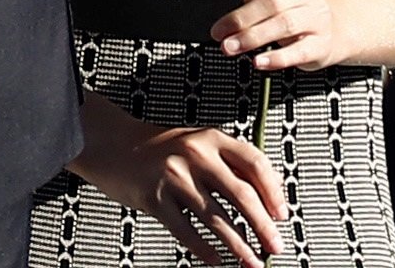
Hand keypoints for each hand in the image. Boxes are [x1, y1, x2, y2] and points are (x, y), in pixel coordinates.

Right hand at [69, 97, 288, 264]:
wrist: (112, 143)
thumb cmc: (160, 148)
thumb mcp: (199, 144)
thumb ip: (229, 164)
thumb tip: (267, 194)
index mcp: (213, 138)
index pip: (255, 163)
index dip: (274, 192)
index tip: (282, 215)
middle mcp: (197, 154)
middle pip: (241, 194)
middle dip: (263, 225)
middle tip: (275, 245)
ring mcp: (175, 176)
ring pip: (216, 217)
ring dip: (238, 244)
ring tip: (251, 261)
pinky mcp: (154, 199)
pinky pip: (185, 230)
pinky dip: (204, 249)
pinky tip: (216, 260)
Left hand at [210, 0, 344, 71]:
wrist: (331, 30)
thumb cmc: (294, 8)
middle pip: (274, 0)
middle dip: (242, 18)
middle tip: (220, 32)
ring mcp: (317, 17)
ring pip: (284, 25)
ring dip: (252, 38)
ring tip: (231, 47)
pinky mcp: (321, 44)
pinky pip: (298, 51)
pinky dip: (276, 58)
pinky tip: (259, 61)